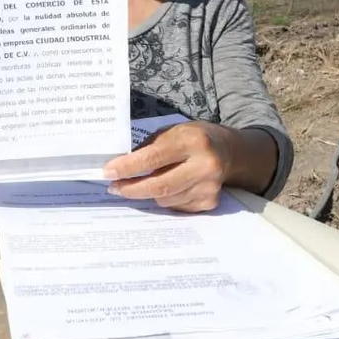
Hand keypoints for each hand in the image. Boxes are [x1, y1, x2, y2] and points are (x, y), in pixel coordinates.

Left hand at [103, 121, 233, 212]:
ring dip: (148, 193)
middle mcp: (204, 165)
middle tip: (114, 188)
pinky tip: (169, 187)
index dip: (128, 167)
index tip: (108, 173)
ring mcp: (209, 186)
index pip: (153, 157)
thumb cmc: (194, 138)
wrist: (229, 152)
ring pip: (165, 199)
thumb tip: (120, 167)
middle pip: (159, 185)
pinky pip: (176, 207)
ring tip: (143, 183)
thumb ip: (149, 147)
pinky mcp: (210, 202)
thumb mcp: (173, 131)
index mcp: (193, 141)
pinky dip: (166, 199)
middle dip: (131, 188)